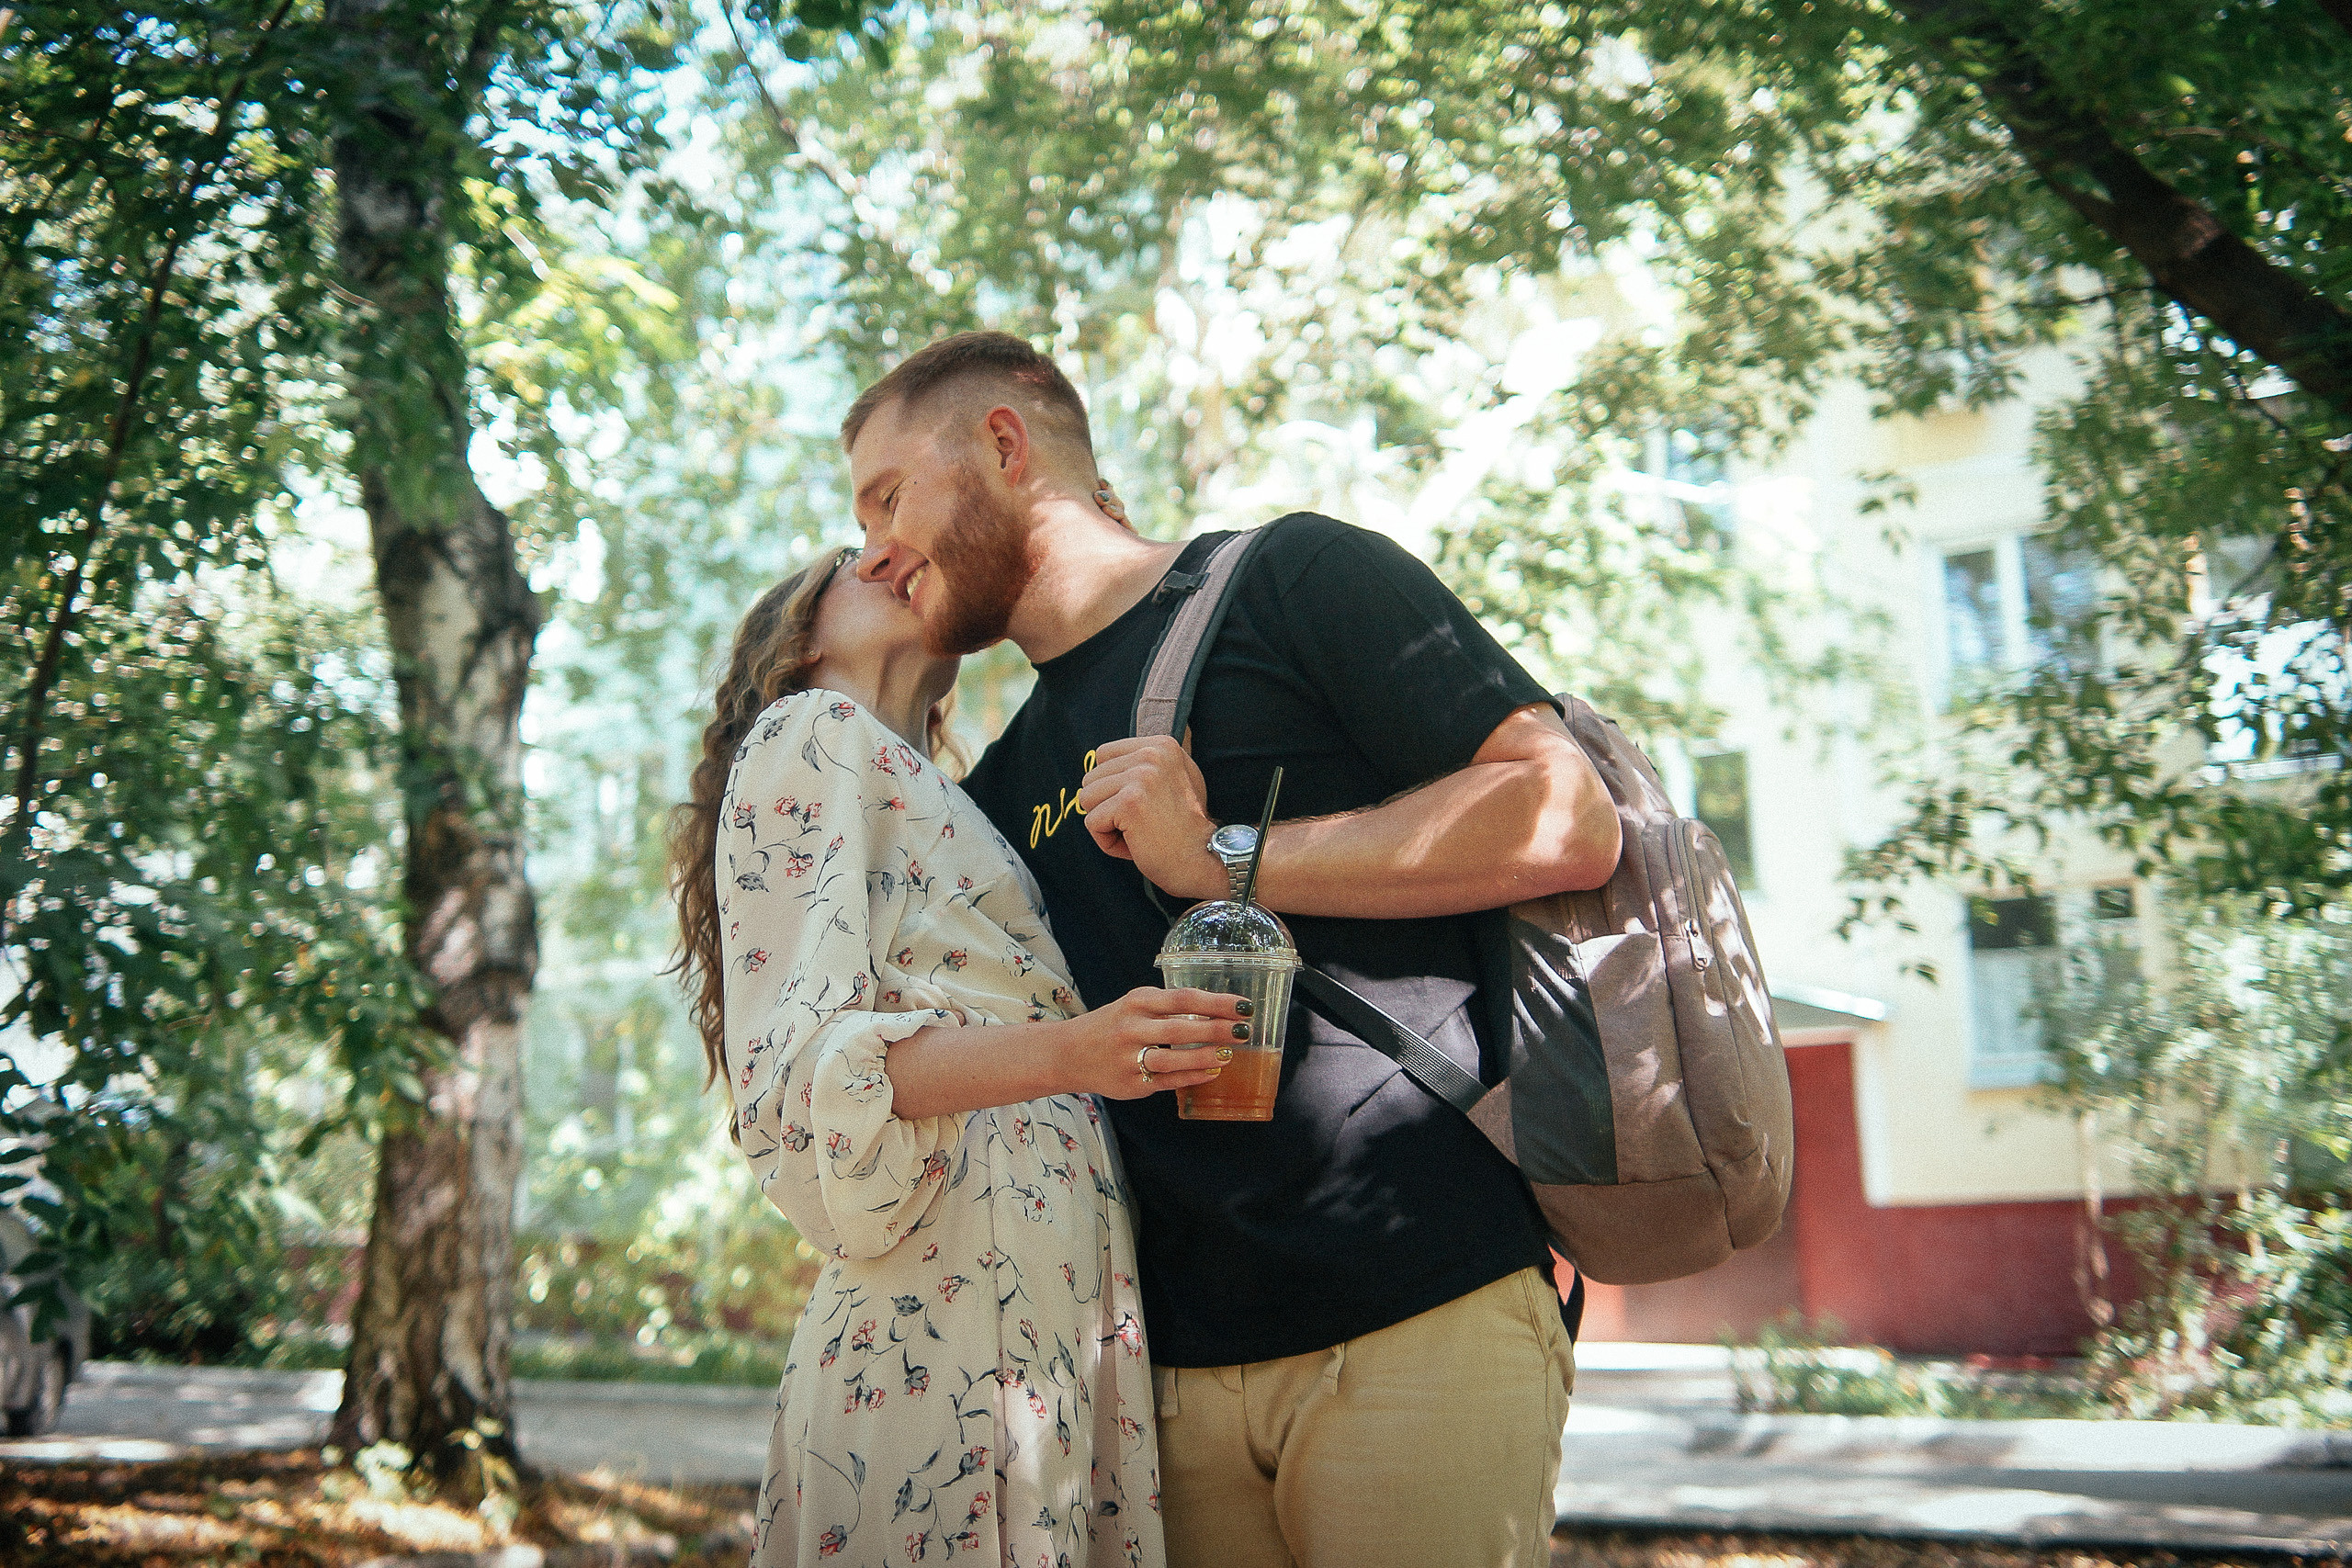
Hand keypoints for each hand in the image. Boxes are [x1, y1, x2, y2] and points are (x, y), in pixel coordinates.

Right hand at [1061, 986, 1255, 1101]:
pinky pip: (1167, 1081)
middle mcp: (1131, 1028)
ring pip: (1173, 1059)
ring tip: (1230, 1054)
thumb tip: (1216, 1012)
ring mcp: (1129, 1059)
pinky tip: (1212, 1071)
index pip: (1183, 999)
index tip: (1243, 1006)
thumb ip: (1167, 1007)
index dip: (1216, 1003)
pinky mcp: (1130, 1085)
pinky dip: (1193, 1077)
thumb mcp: (1134, 1005)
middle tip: (1244, 1030)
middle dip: (1217, 1030)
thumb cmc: (1111, 1025)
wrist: (1067, 1054)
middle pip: (1180, 1029)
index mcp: (1136, 1002)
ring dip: (1205, 1057)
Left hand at [1078, 736, 1223, 899]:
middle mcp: (1152, 755)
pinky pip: (1092, 823)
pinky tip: (1137, 843)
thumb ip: (1151, 763)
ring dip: (1107, 824)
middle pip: (1091, 778)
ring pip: (1086, 799)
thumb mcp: (1178, 778)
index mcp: (1161, 745)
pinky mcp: (1128, 803)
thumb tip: (1107, 755)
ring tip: (1140, 832)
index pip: (1103, 755)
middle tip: (1143, 822)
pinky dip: (1108, 842)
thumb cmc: (1187, 827)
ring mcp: (1140, 777)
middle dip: (1107, 807)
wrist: (1204, 859)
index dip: (1112, 786)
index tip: (1142, 803)